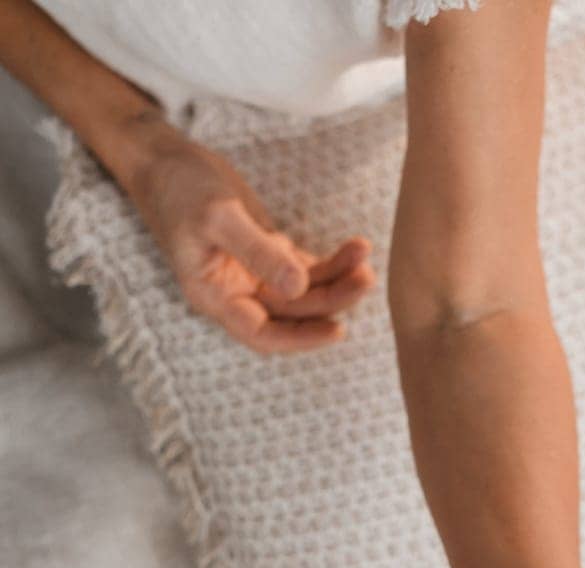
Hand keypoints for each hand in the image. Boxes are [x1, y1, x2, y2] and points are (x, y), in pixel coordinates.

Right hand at [124, 119, 374, 352]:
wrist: (166, 160)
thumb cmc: (181, 188)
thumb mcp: (220, 217)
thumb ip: (258, 253)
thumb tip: (298, 288)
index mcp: (216, 297)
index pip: (263, 334)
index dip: (301, 338)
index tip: (338, 329)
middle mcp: (237, 294)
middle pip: (293, 313)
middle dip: (332, 300)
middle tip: (366, 278)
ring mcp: (254, 276)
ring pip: (304, 291)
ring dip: (337, 279)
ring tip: (365, 260)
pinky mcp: (268, 254)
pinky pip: (306, 269)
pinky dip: (332, 263)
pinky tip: (356, 250)